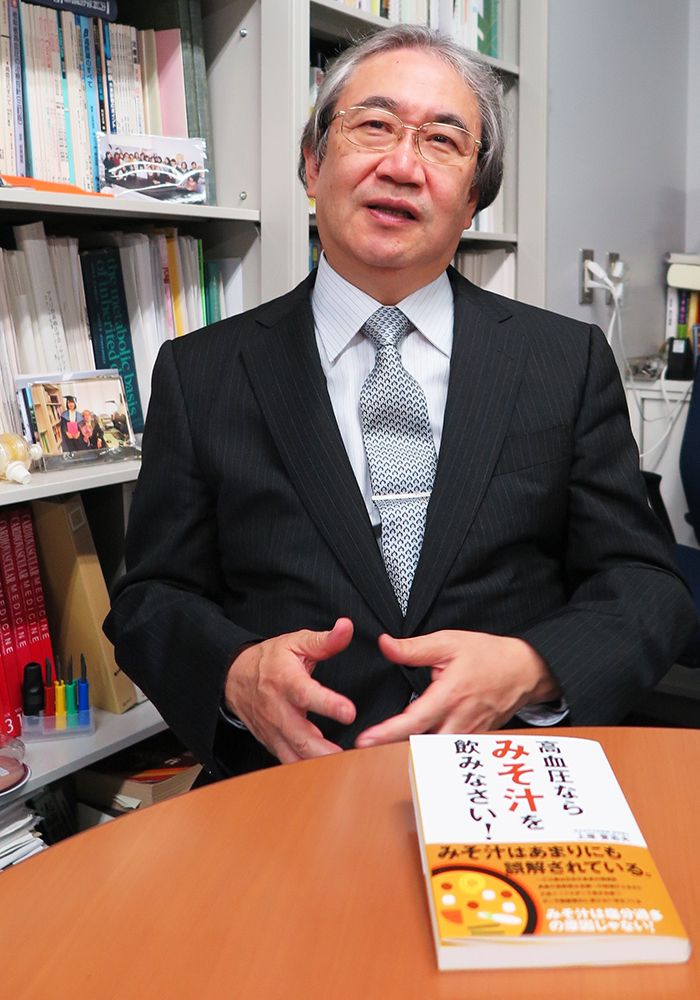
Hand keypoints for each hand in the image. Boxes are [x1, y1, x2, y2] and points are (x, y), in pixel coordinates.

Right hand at [224, 618, 356, 763]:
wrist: (234, 677)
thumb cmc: (270, 660)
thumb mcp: (296, 642)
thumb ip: (325, 640)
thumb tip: (347, 627)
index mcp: (285, 681)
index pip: (306, 694)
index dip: (328, 704)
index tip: (350, 712)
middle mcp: (277, 709)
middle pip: (300, 736)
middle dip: (325, 750)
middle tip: (351, 756)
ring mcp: (272, 730)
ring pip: (294, 755)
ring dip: (318, 764)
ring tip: (344, 769)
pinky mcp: (271, 743)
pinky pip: (288, 762)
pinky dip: (307, 770)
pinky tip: (327, 772)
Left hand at [355, 630, 558, 747]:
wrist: (525, 670)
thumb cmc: (488, 655)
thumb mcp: (449, 642)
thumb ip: (414, 648)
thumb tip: (385, 645)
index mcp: (451, 695)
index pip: (414, 721)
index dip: (388, 733)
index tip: (365, 740)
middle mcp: (460, 720)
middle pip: (421, 745)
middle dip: (392, 749)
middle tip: (363, 748)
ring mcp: (469, 734)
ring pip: (434, 753)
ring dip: (410, 752)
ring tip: (382, 750)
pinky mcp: (474, 740)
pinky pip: (447, 751)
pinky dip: (429, 752)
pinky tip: (412, 748)